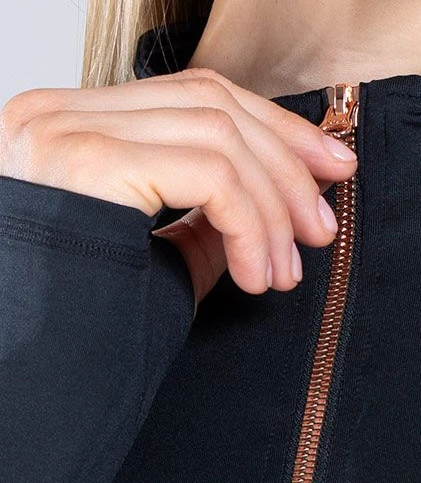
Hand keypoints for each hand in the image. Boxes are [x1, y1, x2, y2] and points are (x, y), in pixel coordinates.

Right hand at [0, 67, 357, 313]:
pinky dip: (252, 223)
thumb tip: (275, 197)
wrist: (16, 387)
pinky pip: (211, 175)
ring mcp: (67, 130)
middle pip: (214, 104)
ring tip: (288, 267)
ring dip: (274, 204)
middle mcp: (61, 112)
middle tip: (322, 225)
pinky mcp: (86, 162)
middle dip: (287, 163)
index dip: (275, 127)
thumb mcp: (151, 254)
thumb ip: (204, 217)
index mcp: (73, 124)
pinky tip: (256, 274)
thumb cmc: (74, 320)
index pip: (197, 96)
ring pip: (220, 135)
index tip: (328, 166)